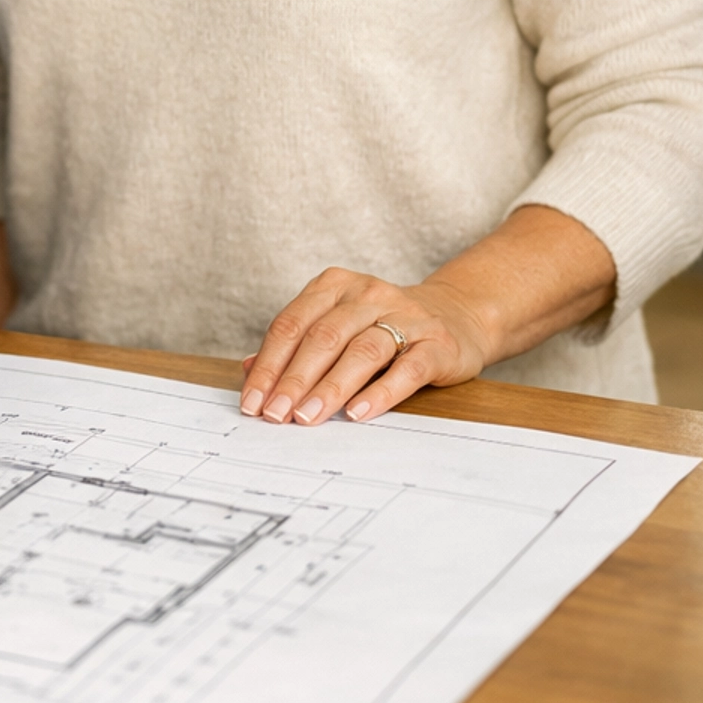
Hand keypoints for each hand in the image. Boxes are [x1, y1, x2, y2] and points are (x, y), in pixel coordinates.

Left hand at [239, 267, 491, 425]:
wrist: (454, 317)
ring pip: (361, 351)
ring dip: (330, 388)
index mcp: (334, 286)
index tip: (252, 402)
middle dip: (294, 380)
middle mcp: (368, 294)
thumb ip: (295, 346)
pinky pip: (406, 368)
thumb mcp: (336, 327)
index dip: (268, 365)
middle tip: (275, 415)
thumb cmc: (380, 328)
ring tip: (308, 417)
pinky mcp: (436, 343)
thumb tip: (248, 370)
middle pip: (323, 338)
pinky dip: (380, 392)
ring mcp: (405, 316)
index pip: (291, 325)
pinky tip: (357, 413)